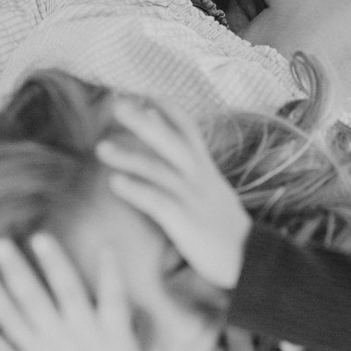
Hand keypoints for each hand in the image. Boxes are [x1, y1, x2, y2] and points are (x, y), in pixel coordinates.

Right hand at [0, 232, 151, 350]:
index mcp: (36, 350)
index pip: (8, 316)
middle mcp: (57, 339)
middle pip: (33, 300)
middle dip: (16, 272)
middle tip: (0, 243)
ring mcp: (87, 335)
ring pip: (68, 293)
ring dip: (54, 266)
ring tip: (41, 239)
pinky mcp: (116, 334)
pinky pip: (112, 301)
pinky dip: (109, 275)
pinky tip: (105, 250)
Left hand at [96, 98, 250, 287]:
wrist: (249, 259)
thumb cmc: (222, 223)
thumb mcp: (211, 186)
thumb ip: (191, 163)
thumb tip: (171, 143)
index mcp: (204, 167)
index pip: (187, 127)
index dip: (165, 107)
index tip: (140, 91)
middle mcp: (199, 176)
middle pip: (170, 140)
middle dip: (143, 121)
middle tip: (115, 103)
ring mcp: (192, 198)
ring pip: (159, 170)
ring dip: (129, 157)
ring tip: (101, 148)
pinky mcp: (186, 222)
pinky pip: (158, 202)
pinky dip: (136, 191)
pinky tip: (115, 184)